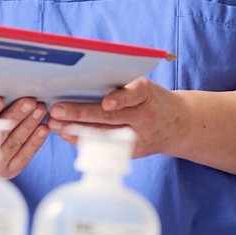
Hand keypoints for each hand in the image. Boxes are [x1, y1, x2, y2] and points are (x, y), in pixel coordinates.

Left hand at [46, 77, 180, 157]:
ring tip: (56, 125)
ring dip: (77, 130)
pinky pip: (107, 147)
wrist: (180, 123)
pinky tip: (68, 136)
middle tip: (57, 110)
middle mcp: (144, 116)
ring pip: (105, 133)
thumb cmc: (153, 99)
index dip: (121, 99)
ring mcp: (139, 136)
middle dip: (82, 113)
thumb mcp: (145, 86)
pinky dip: (86, 142)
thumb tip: (80, 83)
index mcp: (148, 94)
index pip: (134, 94)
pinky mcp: (134, 151)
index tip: (106, 103)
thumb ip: (122, 87)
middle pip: (111, 116)